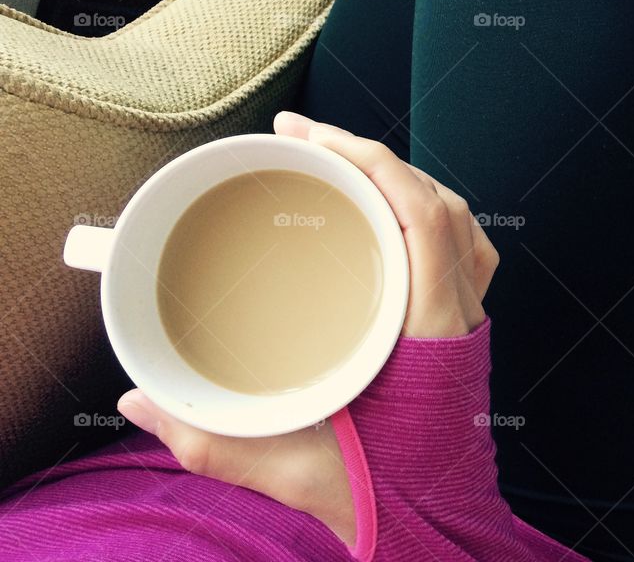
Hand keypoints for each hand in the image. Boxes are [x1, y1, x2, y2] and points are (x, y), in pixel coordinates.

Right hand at [117, 111, 498, 545]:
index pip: (422, 219)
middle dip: (373, 157)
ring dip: (404, 180)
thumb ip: (206, 438)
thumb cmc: (379, 501)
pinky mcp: (462, 331)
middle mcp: (460, 320)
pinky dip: (428, 215)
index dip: (372, 162)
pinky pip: (462, 251)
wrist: (436, 533)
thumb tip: (137, 399)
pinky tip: (392, 210)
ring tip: (345, 161)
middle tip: (306, 137)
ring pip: (457, 222)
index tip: (312, 138)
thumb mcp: (286, 468)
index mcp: (431, 336)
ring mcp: (470, 323)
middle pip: (437, 205)